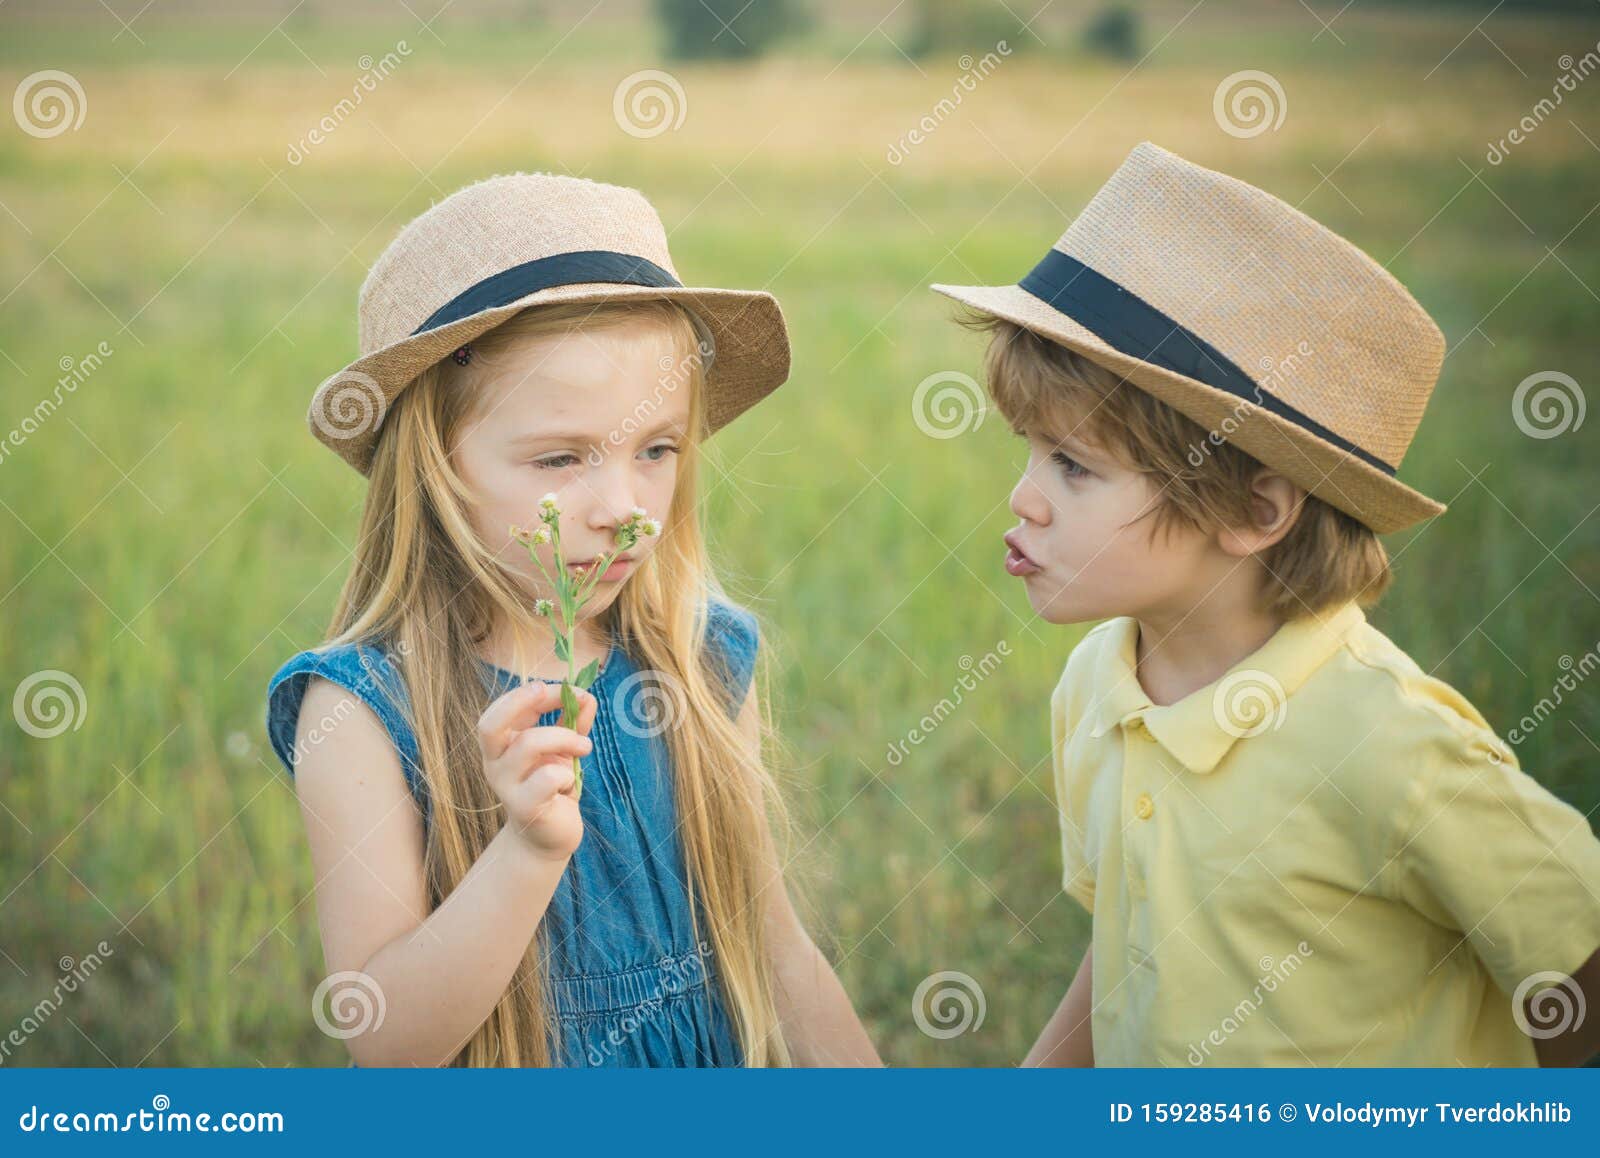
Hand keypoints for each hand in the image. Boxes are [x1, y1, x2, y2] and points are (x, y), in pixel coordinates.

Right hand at [476, 680, 596, 859]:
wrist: (550, 836)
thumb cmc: (553, 787)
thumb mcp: (563, 749)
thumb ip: (573, 722)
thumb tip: (586, 695)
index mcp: (501, 744)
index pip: (500, 709)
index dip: (529, 693)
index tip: (563, 688)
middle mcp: (495, 762)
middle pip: (491, 724)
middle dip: (523, 701)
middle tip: (559, 694)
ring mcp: (505, 786)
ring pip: (529, 743)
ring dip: (565, 737)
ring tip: (584, 746)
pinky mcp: (524, 807)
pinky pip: (547, 777)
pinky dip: (566, 774)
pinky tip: (569, 784)